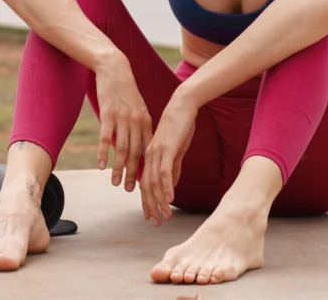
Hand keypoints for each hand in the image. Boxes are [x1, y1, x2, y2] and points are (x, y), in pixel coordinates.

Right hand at [94, 52, 151, 192]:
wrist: (115, 69)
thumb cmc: (125, 90)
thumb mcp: (137, 108)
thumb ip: (139, 126)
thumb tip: (138, 146)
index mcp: (145, 121)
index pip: (147, 150)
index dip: (145, 168)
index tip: (144, 183)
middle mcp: (136, 122)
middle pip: (136, 153)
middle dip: (134, 174)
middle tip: (130, 190)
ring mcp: (122, 118)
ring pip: (121, 149)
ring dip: (119, 168)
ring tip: (115, 183)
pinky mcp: (108, 114)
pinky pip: (106, 138)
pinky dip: (103, 153)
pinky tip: (101, 166)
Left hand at [140, 92, 196, 224]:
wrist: (182, 106)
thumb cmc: (180, 127)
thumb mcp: (175, 150)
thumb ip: (172, 167)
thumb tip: (171, 185)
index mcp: (149, 156)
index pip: (145, 184)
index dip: (146, 201)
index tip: (150, 216)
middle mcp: (149, 156)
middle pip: (147, 187)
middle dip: (151, 206)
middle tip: (156, 222)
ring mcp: (157, 152)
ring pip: (155, 182)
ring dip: (160, 201)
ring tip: (165, 215)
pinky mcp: (167, 148)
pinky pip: (165, 171)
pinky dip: (167, 186)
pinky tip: (170, 199)